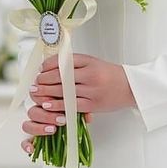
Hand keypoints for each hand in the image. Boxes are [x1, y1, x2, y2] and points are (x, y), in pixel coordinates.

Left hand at [19, 53, 133, 155]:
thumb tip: (52, 66)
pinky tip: (48, 105)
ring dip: (47, 92)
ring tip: (37, 93)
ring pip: (63, 91)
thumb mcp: (93, 62)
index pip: (63, 61)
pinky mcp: (93, 104)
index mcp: (89, 61)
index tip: (41, 69)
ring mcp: (92, 90)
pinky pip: (71, 105)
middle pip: (60, 76)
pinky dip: (57, 106)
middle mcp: (90, 74)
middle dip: (44, 80)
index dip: (48, 65)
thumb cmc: (110, 74)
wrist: (131, 87)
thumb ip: (75, 63)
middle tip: (35, 82)